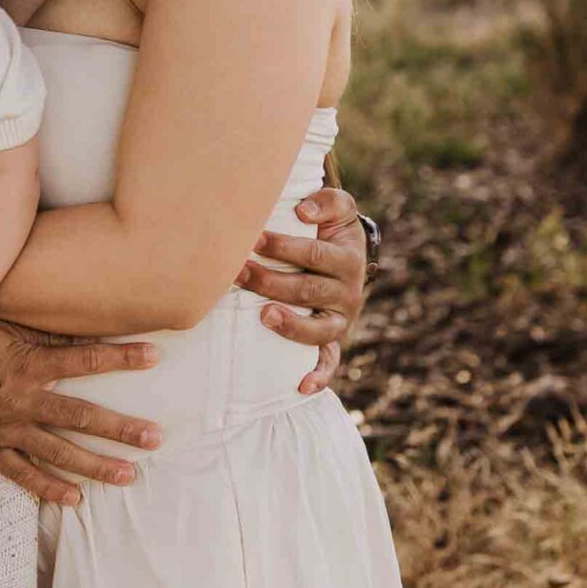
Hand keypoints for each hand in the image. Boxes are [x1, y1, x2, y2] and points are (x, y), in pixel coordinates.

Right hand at [0, 316, 163, 507]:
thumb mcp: (1, 328)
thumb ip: (41, 332)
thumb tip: (80, 321)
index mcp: (27, 364)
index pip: (84, 358)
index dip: (121, 356)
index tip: (156, 354)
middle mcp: (22, 399)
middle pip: (80, 415)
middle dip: (120, 427)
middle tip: (156, 437)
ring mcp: (6, 429)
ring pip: (59, 451)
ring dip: (96, 464)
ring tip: (128, 475)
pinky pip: (24, 474)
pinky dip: (50, 488)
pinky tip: (76, 499)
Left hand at [237, 187, 368, 395]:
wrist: (345, 256)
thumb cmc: (330, 229)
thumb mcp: (338, 208)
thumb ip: (327, 201)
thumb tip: (303, 212)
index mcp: (348, 260)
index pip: (315, 256)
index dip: (284, 248)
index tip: (253, 239)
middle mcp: (348, 294)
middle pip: (309, 292)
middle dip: (271, 282)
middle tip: (238, 272)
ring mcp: (339, 321)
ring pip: (318, 331)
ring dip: (289, 325)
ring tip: (262, 315)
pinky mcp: (332, 342)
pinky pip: (329, 363)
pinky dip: (318, 376)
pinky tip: (301, 385)